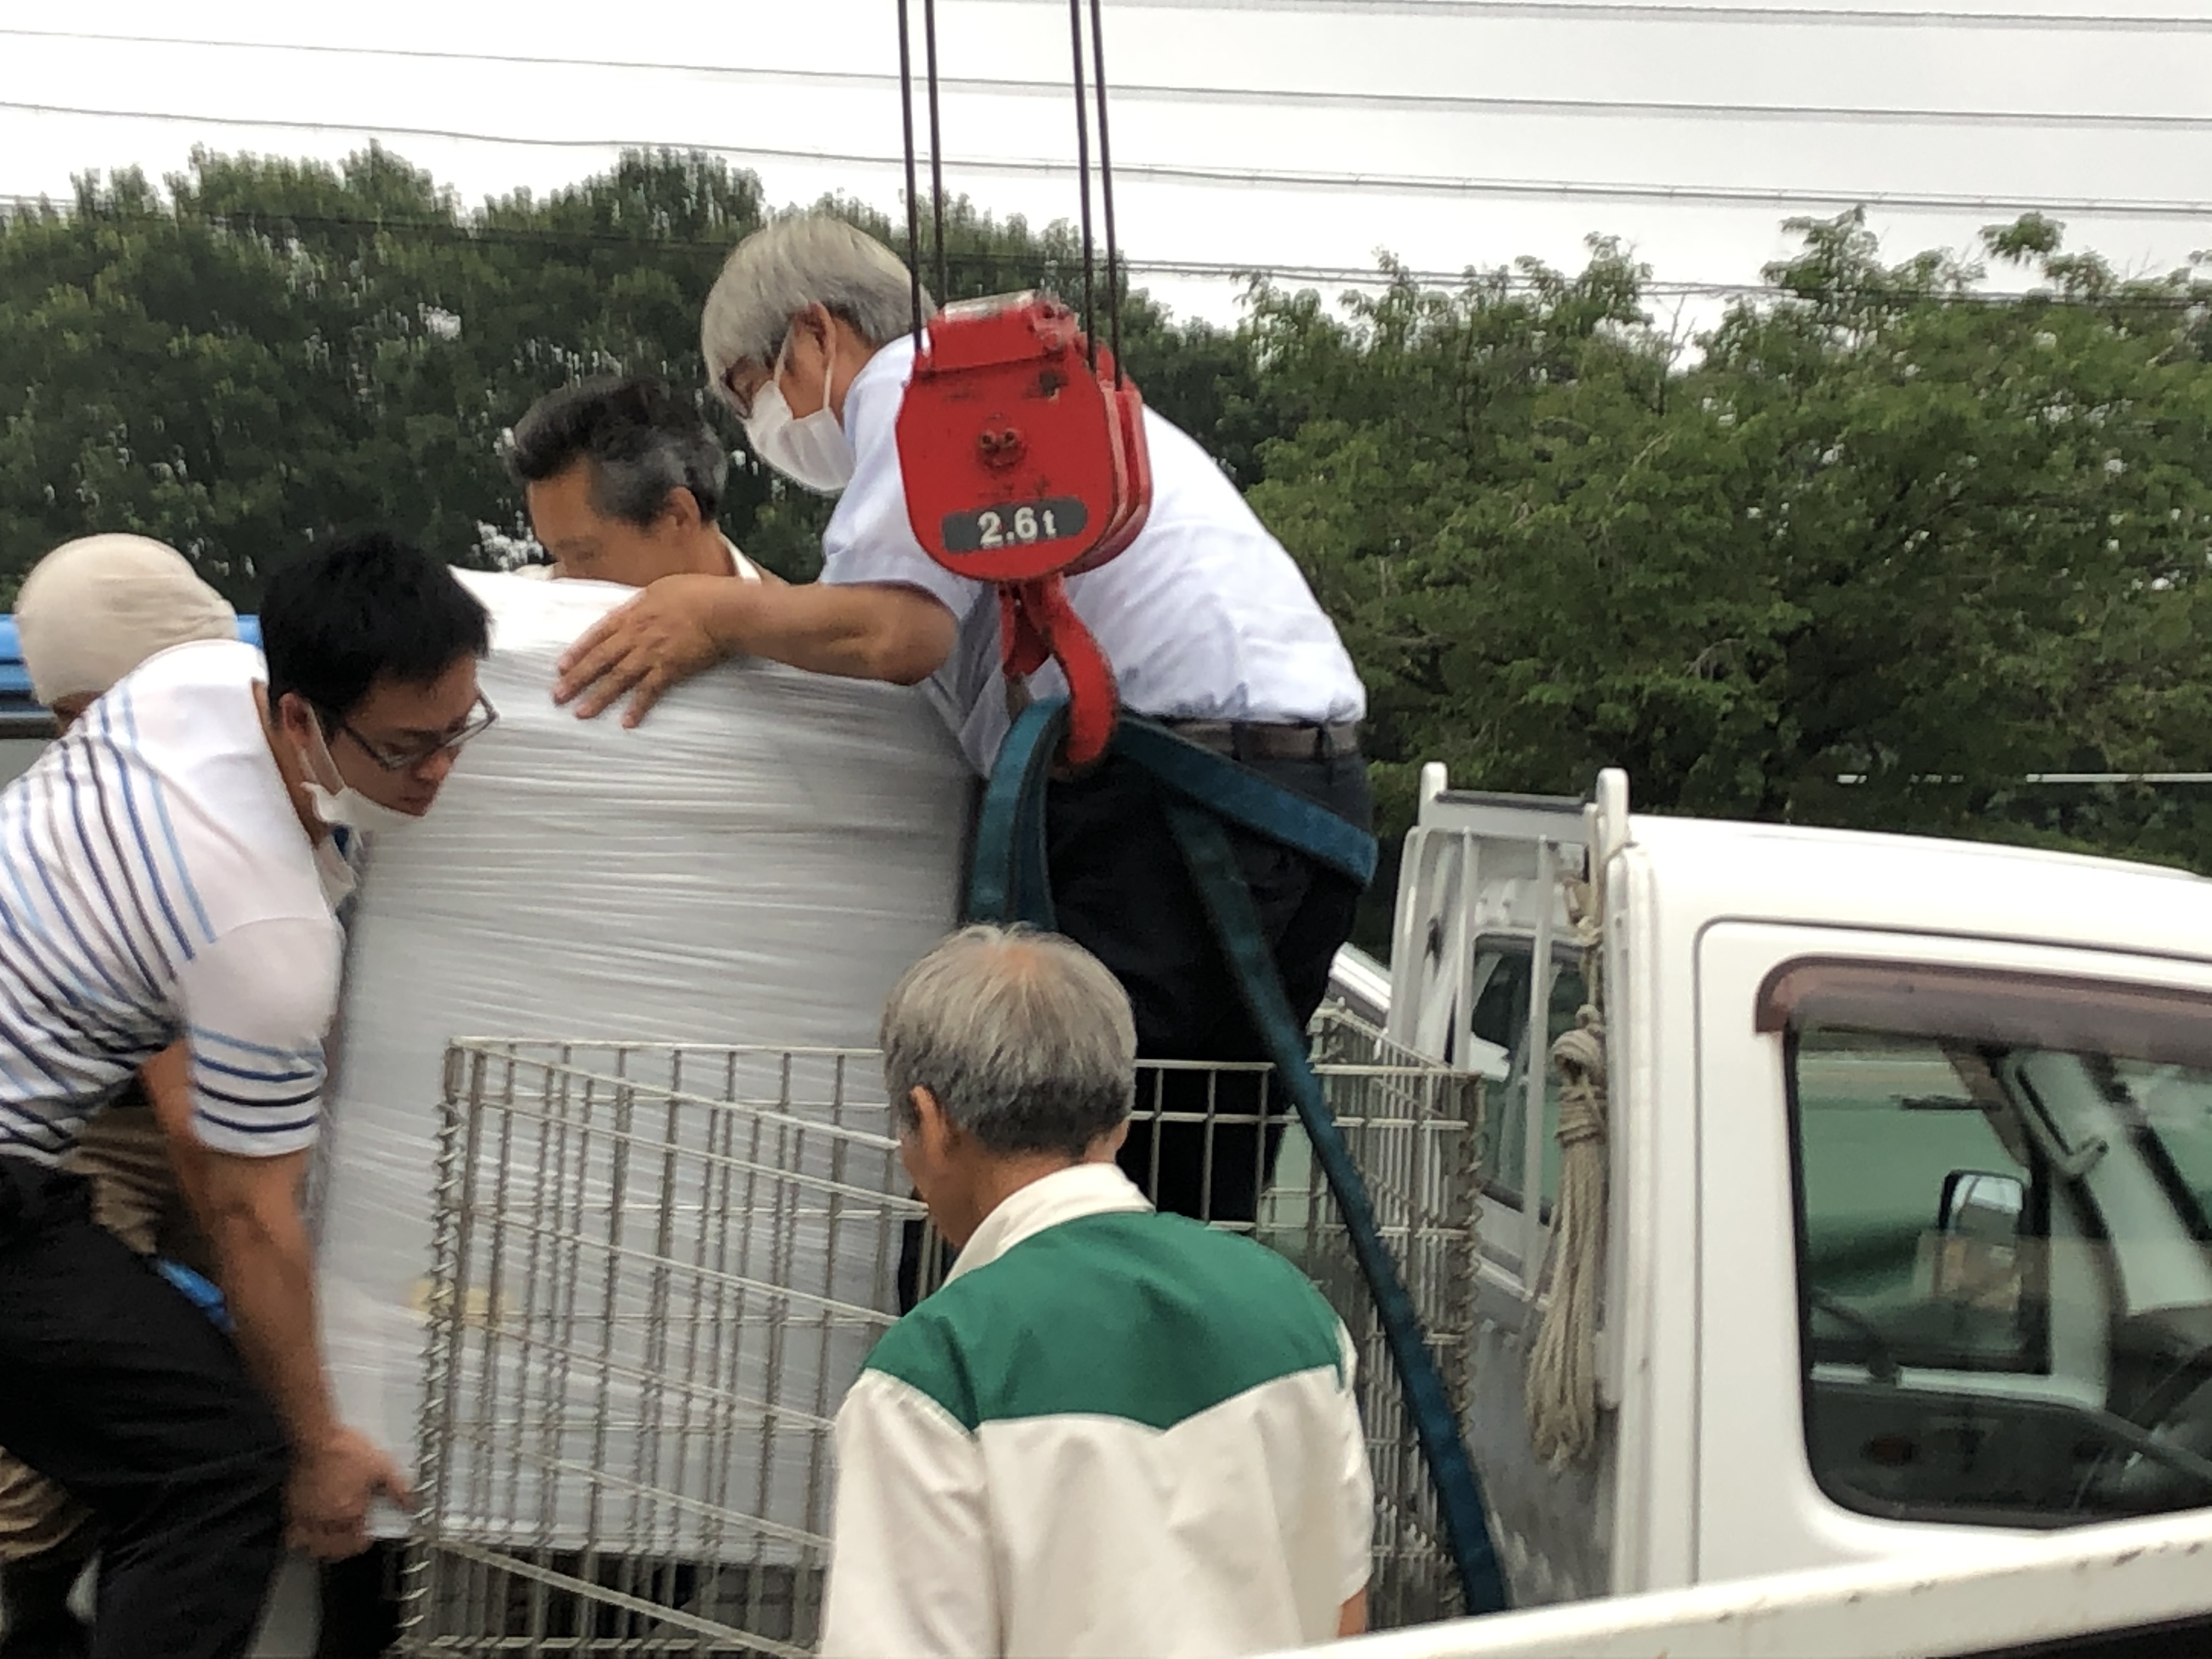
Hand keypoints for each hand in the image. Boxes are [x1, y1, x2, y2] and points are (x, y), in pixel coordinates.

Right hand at [286, 1426, 412, 1560]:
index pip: (358, 1542)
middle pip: (333, 1550)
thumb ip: (397, 1488)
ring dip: (321, 1547)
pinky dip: (299, 1537)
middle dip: (344, 1549)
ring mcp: (307, 1515)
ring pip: (311, 1546)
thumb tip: (411, 1502)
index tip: (367, 1534)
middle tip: (350, 1541)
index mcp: (350, 1513)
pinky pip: (292, 1533)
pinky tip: (306, 1532)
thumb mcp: (383, 1467)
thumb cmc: (346, 1450)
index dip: (365, 1540)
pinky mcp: (293, 1506)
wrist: (319, 1438)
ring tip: (329, 1541)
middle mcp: (327, 1519)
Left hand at [553, 574, 731, 726]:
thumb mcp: (662, 588)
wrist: (722, 609)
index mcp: (633, 613)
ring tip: (581, 713)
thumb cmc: (698, 593)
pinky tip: (626, 722)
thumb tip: (634, 608)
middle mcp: (636, 635)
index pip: (597, 634)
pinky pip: (649, 692)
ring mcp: (651, 654)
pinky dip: (637, 707)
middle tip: (558, 697)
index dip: (578, 652)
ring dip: (598, 697)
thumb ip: (643, 602)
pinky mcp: (670, 669)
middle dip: (577, 679)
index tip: (561, 667)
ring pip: (617, 678)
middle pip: (600, 659)